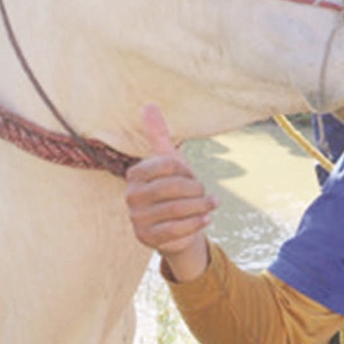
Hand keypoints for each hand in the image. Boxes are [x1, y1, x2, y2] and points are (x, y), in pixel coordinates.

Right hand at [125, 105, 215, 281]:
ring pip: (177, 209)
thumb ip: (159, 135)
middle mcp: (131, 196)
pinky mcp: (146, 238)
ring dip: (201, 207)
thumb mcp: (170, 163)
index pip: (168, 164)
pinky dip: (196, 224)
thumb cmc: (174, 190)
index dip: (187, 170)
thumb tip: (148, 105)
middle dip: (197, 190)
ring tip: (212, 205)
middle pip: (173, 188)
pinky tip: (205, 219)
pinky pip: (176, 230)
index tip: (193, 176)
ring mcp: (137, 218)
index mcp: (135, 174)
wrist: (175, 229)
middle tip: (208, 194)